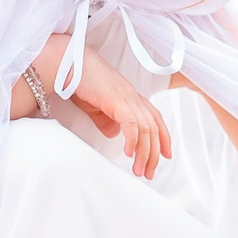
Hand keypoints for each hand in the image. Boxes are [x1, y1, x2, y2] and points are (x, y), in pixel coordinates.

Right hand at [60, 45, 171, 179]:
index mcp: (133, 99)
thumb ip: (108, 120)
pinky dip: (133, 140)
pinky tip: (129, 153)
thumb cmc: (82, 82)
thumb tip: (114, 134)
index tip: (166, 156)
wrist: (71, 64)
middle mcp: (135, 98)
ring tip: (139, 170)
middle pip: (154, 129)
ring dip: (144, 153)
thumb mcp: (97, 107)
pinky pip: (132, 124)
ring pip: (146, 129)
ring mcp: (128, 99)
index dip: (164, 138)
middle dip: (154, 154)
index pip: (156, 120)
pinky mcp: (117, 100)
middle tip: (149, 173)